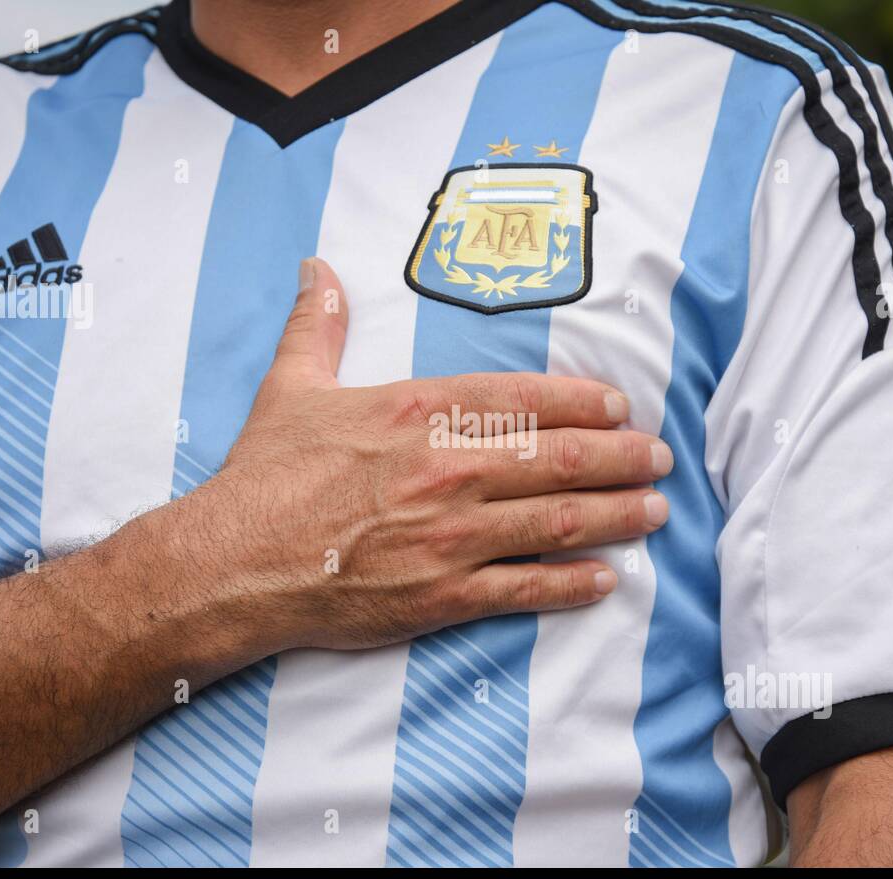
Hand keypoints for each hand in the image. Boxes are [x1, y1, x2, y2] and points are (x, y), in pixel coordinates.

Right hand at [167, 257, 673, 653]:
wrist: (232, 561)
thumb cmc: (264, 474)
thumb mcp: (292, 386)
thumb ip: (319, 325)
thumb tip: (317, 269)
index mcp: (420, 411)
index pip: (527, 398)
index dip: (586, 402)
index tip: (621, 406)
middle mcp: (449, 468)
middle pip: (563, 458)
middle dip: (625, 457)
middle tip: (660, 458)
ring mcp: (451, 535)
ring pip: (560, 521)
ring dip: (619, 515)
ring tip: (655, 511)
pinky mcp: (443, 595)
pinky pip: (526, 589)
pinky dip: (574, 584)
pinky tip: (607, 580)